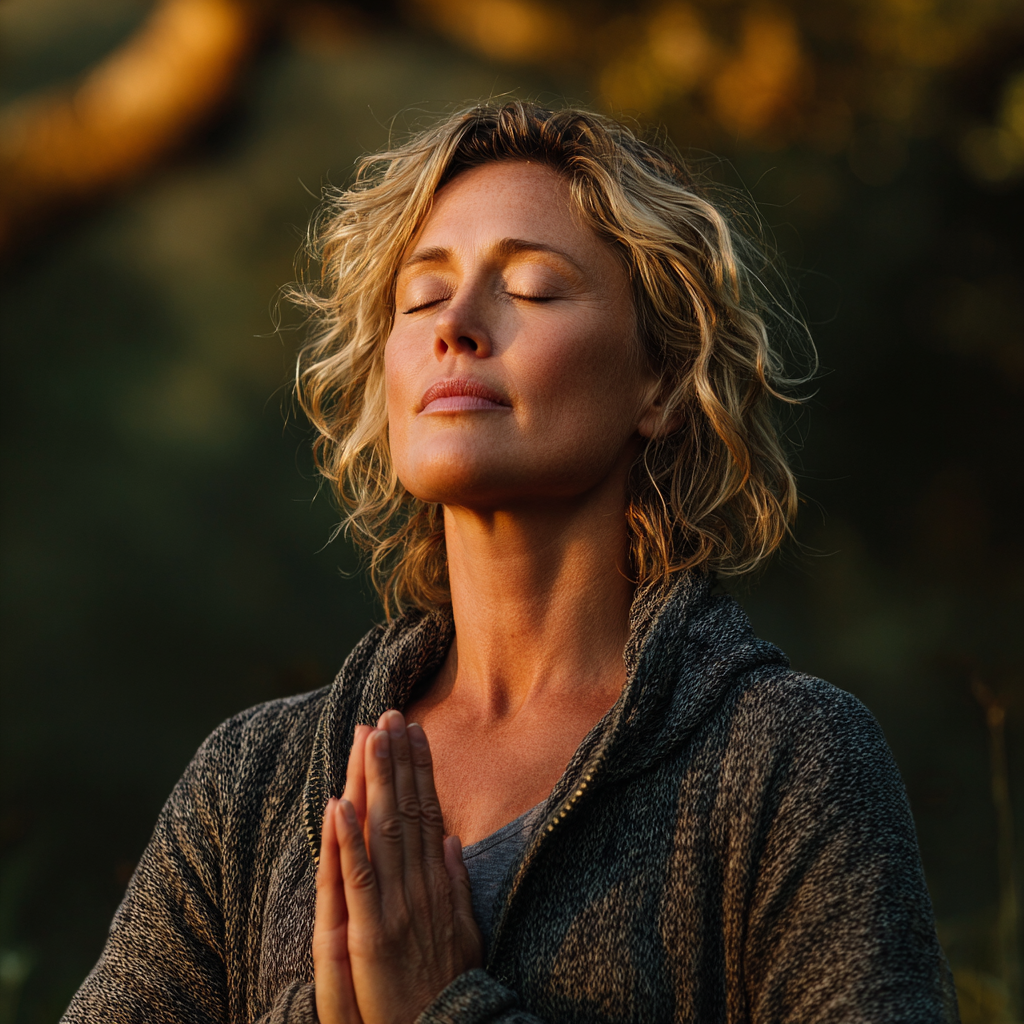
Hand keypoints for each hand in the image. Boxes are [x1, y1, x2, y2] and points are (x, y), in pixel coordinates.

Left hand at [314, 713, 482, 1023]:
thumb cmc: (448, 989)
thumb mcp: (465, 931)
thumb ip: (457, 884)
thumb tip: (451, 839)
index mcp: (438, 883)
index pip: (428, 812)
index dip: (420, 770)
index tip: (415, 732)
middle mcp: (419, 886)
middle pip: (406, 810)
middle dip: (398, 760)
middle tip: (391, 715)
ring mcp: (395, 908)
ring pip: (382, 832)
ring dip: (375, 782)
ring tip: (370, 738)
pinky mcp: (369, 934)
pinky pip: (356, 880)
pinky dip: (347, 842)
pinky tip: (339, 805)